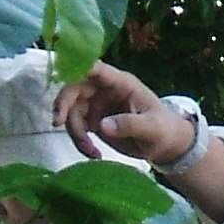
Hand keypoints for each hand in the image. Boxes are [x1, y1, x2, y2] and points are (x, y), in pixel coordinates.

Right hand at [57, 63, 195, 166]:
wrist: (165, 145)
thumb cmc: (164, 129)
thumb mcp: (152, 128)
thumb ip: (130, 124)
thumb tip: (102, 126)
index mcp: (120, 83)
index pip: (94, 69)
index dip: (75, 69)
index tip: (63, 81)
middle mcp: (104, 90)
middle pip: (74, 89)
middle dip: (64, 105)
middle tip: (58, 124)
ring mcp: (97, 105)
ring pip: (72, 112)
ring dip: (75, 132)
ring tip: (91, 152)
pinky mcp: (94, 122)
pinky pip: (77, 128)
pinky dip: (80, 142)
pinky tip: (94, 155)